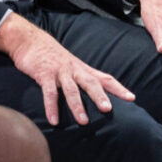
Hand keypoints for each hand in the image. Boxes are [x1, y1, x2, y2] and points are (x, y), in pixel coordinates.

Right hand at [0, 13, 135, 126]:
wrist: (30, 40)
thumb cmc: (52, 57)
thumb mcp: (70, 66)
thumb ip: (82, 79)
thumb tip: (96, 96)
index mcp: (82, 69)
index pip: (104, 78)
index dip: (118, 88)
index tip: (132, 98)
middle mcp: (74, 70)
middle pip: (90, 83)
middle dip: (100, 96)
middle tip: (108, 110)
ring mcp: (59, 71)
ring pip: (71, 89)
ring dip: (77, 105)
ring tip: (84, 121)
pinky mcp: (44, 74)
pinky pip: (48, 92)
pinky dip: (51, 107)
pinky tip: (54, 121)